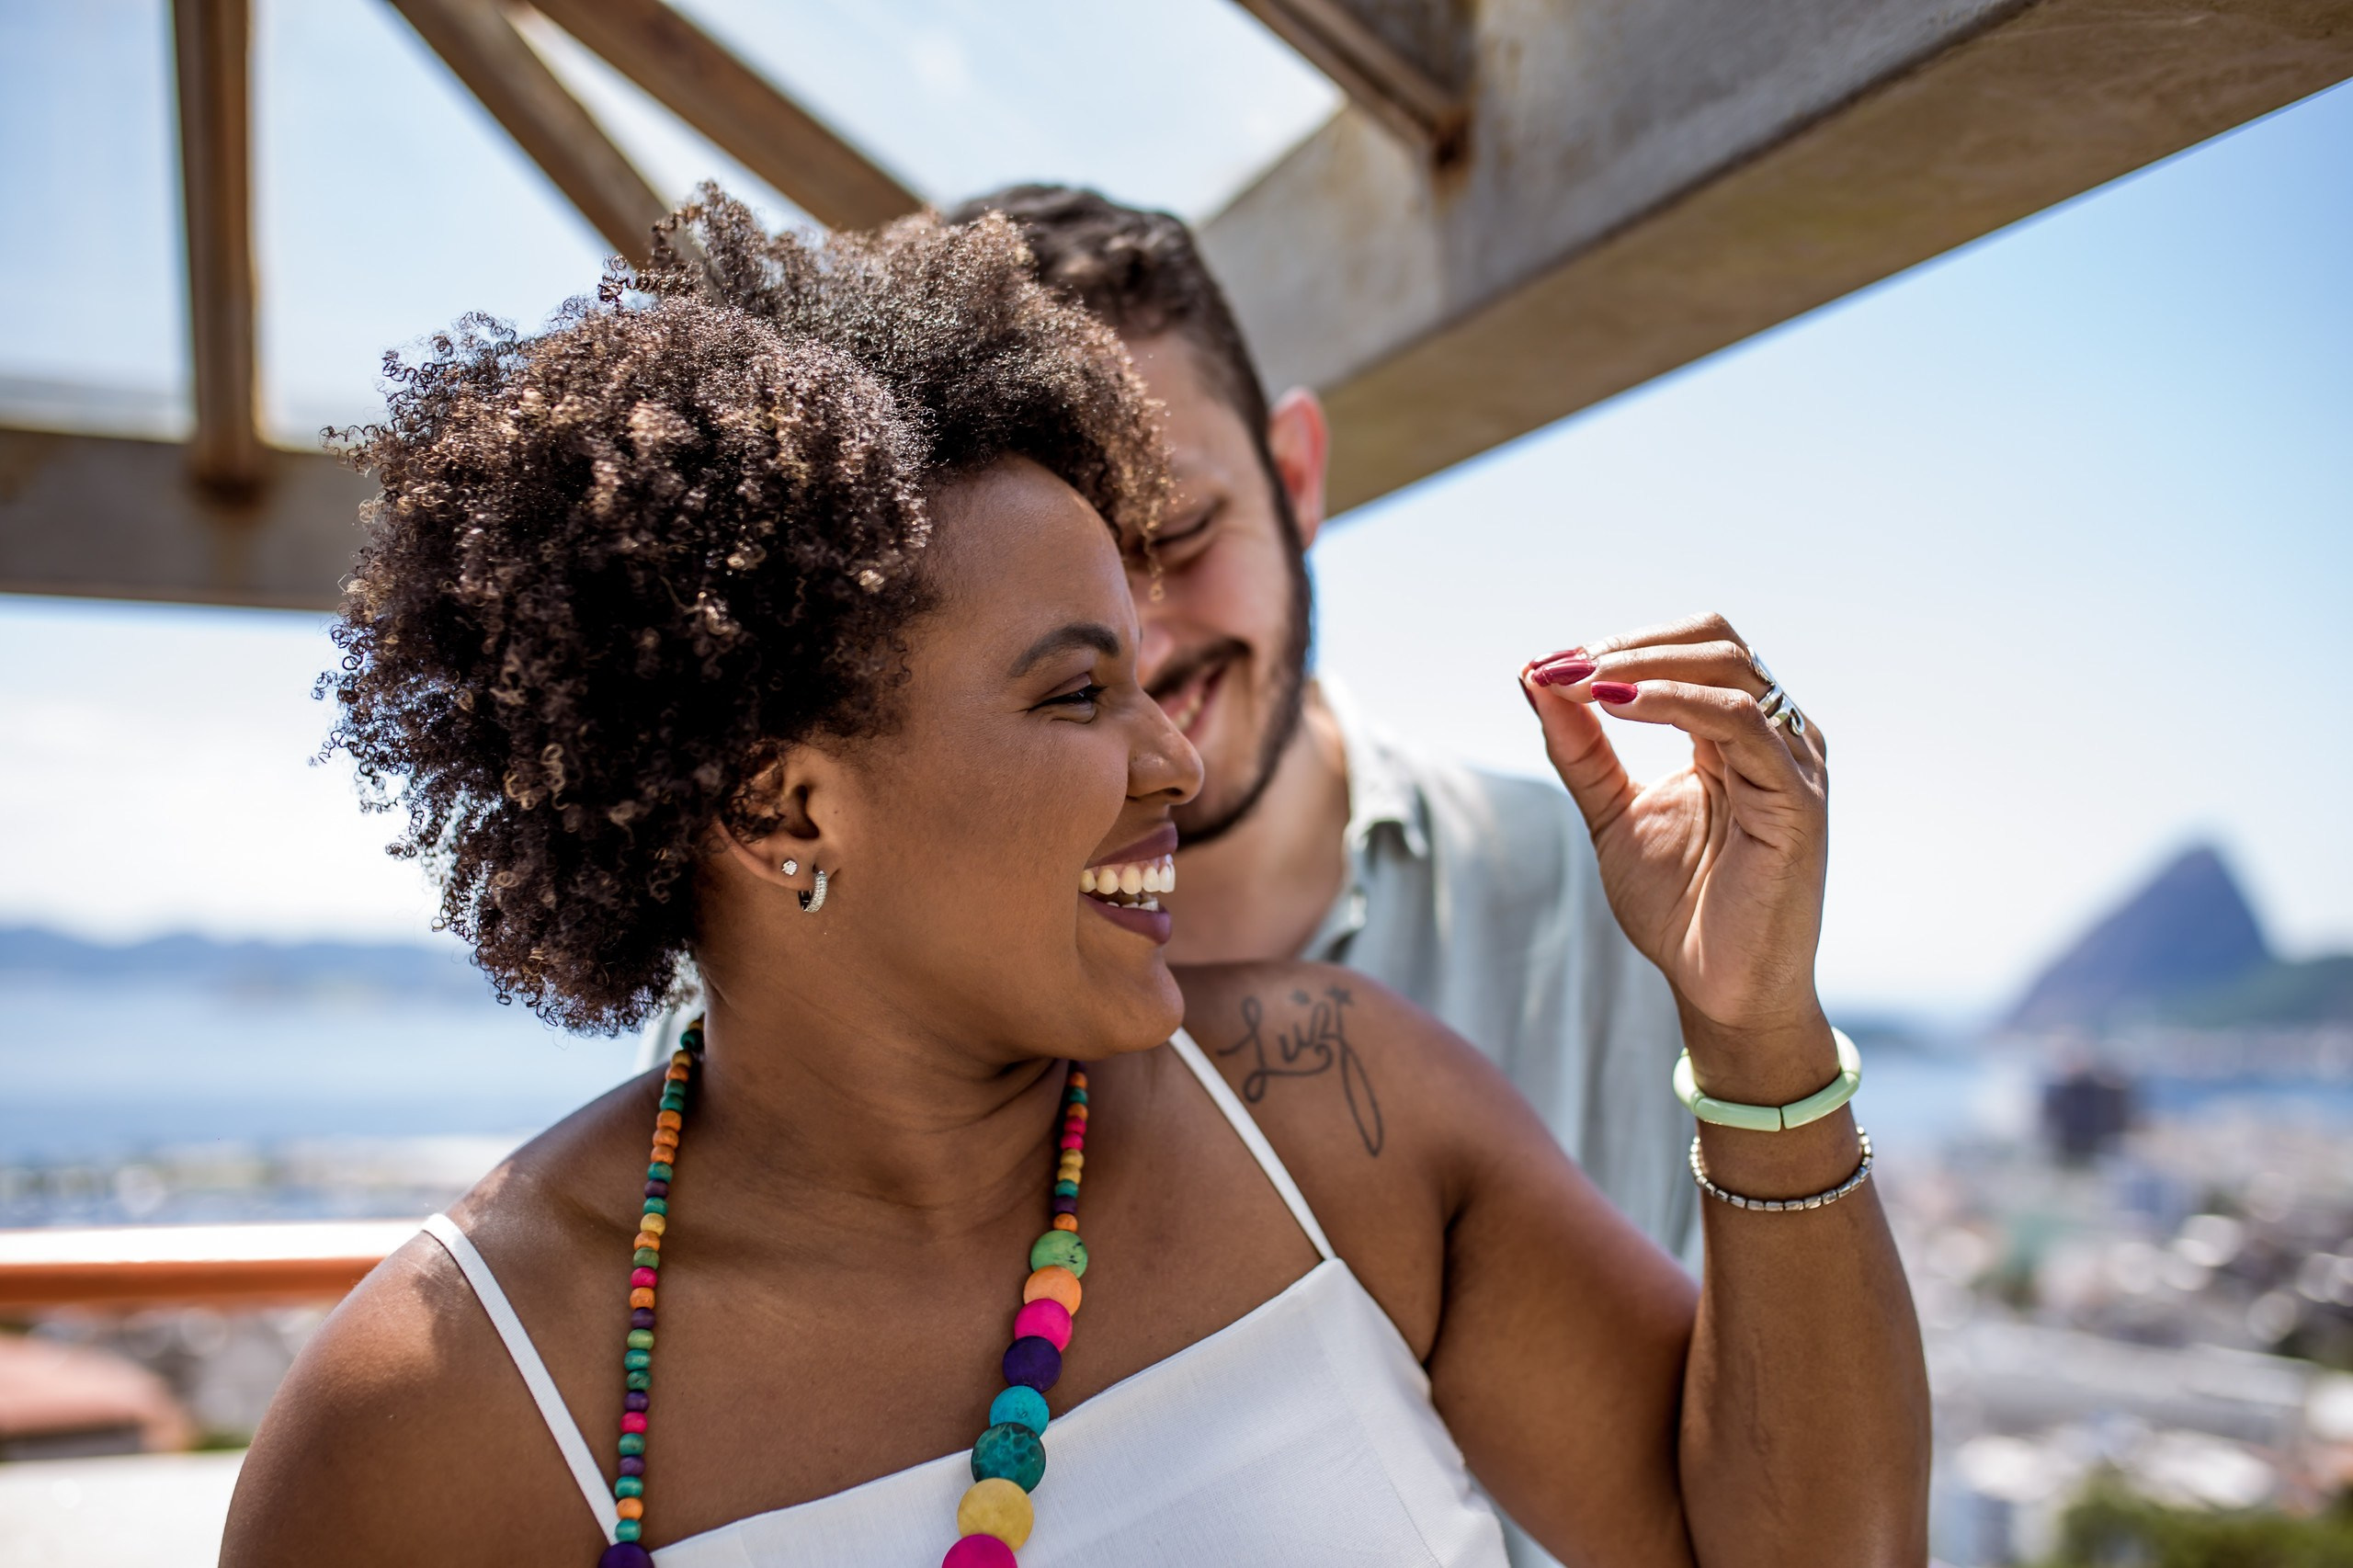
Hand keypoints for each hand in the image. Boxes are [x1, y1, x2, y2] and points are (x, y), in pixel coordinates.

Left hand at [1520, 614, 1828, 1044]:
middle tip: (1560, 665)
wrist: (1718, 991)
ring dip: (1641, 665)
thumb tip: (1534, 677)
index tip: (1545, 665)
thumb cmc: (1679, 909)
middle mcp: (1773, 736)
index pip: (1687, 652)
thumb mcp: (1611, 813)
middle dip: (1628, 646)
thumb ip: (1580, 748)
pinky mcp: (1797, 798)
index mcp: (1735, 734)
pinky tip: (1616, 706)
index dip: (1618, 645)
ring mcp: (1792, 762)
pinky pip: (1739, 723)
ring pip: (1726, 669)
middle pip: (1713, 642)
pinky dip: (1673, 702)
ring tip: (1579, 681)